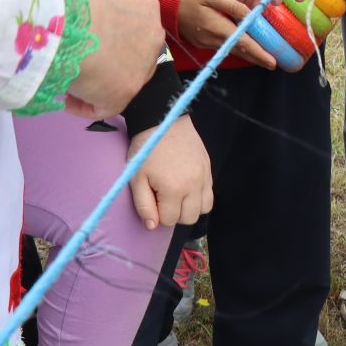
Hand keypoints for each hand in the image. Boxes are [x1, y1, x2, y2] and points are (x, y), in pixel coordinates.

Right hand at [66, 0, 164, 118]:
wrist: (65, 22)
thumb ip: (98, 5)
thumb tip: (84, 17)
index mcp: (146, 6)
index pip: (133, 25)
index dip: (111, 35)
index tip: (87, 40)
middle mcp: (153, 35)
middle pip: (134, 53)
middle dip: (110, 60)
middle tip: (81, 61)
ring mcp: (143, 66)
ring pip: (122, 80)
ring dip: (98, 83)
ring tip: (69, 81)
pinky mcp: (125, 93)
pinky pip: (105, 106)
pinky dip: (85, 105)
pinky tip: (66, 101)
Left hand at [127, 116, 213, 230]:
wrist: (164, 119)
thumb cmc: (146, 148)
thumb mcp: (136, 177)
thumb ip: (143, 205)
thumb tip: (152, 226)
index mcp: (174, 188)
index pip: (168, 220)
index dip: (157, 214)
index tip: (151, 199)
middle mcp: (193, 186)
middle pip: (188, 218)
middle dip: (173, 214)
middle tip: (162, 198)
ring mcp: (204, 177)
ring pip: (202, 210)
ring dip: (189, 208)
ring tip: (176, 196)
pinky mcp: (209, 169)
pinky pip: (209, 195)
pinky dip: (199, 198)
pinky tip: (187, 188)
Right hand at [177, 0, 276, 69]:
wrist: (165, 4)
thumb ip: (234, 5)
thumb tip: (253, 15)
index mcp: (216, 27)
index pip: (243, 43)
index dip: (259, 53)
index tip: (272, 61)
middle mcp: (211, 39)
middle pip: (239, 51)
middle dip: (257, 58)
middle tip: (273, 63)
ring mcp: (205, 42)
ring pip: (232, 51)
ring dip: (248, 55)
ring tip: (263, 58)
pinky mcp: (201, 42)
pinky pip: (223, 47)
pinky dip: (236, 49)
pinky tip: (244, 48)